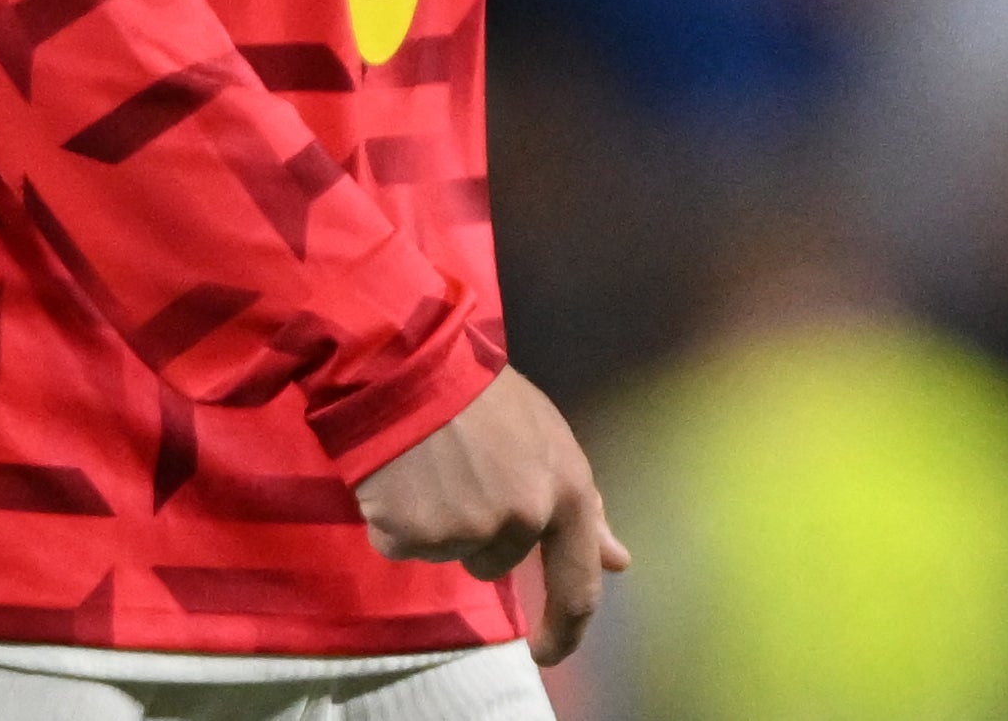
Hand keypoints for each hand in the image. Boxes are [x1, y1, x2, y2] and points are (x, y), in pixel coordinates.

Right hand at [353, 365, 630, 665]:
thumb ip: (581, 502)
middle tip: (448, 474)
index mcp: (565, 491)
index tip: (546, 649)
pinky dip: (390, 517)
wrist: (399, 358)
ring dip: (431, 520)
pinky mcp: (412, 533)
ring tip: (418, 463)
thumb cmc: (474, 386)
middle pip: (495, 562)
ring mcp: (467, 529)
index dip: (566, 627)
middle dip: (473, 532)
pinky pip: (398, 543)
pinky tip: (390, 474)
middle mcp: (523, 518)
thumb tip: (617, 561)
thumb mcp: (545, 434)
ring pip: (445, 550)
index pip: (579, 582)